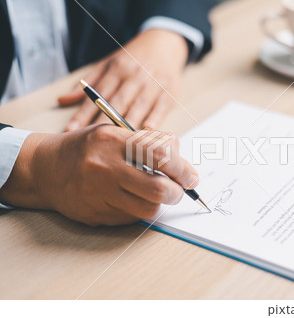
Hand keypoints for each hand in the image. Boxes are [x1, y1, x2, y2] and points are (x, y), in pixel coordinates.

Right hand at [0, 125, 198, 225]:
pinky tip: (131, 199)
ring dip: (159, 204)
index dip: (182, 169)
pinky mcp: (94, 214)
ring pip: (147, 209)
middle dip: (176, 193)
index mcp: (112, 141)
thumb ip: (148, 142)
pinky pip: (130, 218)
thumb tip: (180, 158)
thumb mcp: (115, 132)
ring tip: (155, 193)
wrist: (46, 168)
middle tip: (179, 190)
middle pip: (157, 189)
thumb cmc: (88, 147)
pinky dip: (139, 210)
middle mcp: (104, 168)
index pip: (160, 156)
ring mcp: (98, 194)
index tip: (191, 177)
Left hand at [58, 29, 188, 131]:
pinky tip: (147, 132)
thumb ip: (88, 84)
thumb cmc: (132, 59)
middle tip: (93, 142)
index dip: (83, 113)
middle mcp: (133, 77)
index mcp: (116, 69)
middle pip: (116, 103)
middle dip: (103, 123)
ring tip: (117, 143)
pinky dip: (155, 119)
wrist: (164, 43)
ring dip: (128, 124)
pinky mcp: (169, 91)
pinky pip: (160, 107)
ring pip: (138, 106)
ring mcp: (152, 84)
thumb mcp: (108, 64)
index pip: (97, 95)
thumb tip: (61, 100)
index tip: (70, 130)